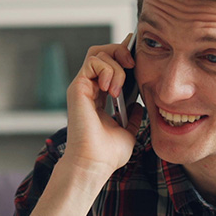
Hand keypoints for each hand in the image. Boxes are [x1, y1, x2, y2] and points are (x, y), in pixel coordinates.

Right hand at [61, 35, 142, 179]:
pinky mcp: (77, 88)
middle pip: (102, 52)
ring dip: (115, 66)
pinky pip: (93, 62)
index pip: (109, 65)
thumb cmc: (108, 154)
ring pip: (98, 53)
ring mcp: (82, 87)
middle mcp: (89, 89)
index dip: (123, 56)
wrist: (95, 163)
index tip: (138, 58)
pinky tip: (111, 90)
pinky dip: (107, 70)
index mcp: (99, 97)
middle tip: (132, 65)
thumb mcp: (128, 132)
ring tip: (119, 89)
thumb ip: (133, 117)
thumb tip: (138, 106)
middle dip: (120, 51)